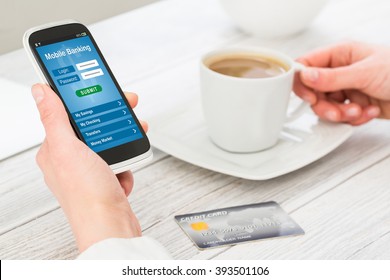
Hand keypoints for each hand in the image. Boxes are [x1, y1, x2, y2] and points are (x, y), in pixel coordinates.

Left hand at [32, 84, 147, 251]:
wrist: (111, 227)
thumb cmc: (87, 196)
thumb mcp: (68, 149)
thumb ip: (55, 118)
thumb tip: (39, 91)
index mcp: (54, 150)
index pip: (67, 114)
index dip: (85, 100)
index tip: (101, 89)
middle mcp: (70, 160)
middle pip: (92, 128)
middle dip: (111, 121)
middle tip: (126, 111)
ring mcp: (88, 171)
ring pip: (108, 144)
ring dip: (122, 142)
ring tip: (130, 141)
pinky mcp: (105, 181)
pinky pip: (118, 162)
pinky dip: (125, 164)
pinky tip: (123, 171)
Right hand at [294, 41, 389, 124]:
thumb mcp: (364, 73)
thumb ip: (331, 77)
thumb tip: (305, 76)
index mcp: (340, 54)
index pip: (308, 65)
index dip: (302, 81)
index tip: (307, 96)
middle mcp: (341, 71)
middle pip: (314, 91)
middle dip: (324, 105)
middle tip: (336, 110)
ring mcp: (347, 88)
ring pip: (326, 106)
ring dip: (340, 113)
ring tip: (357, 111)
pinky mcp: (354, 104)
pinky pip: (341, 115)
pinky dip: (353, 118)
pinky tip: (368, 112)